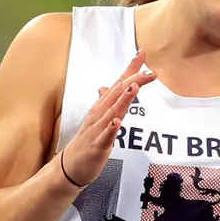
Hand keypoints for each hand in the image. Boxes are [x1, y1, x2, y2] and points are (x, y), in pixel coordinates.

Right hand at [55, 52, 150, 188]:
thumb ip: (108, 103)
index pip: (118, 84)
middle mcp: (99, 115)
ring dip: (123, 99)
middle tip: (149, 71)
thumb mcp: (99, 120)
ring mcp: (97, 130)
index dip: (130, 69)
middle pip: (118, 94)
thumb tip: (109, 87)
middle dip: (133, 80)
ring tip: (134, 87)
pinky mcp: (97, 146)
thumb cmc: (87, 143)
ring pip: (112, 112)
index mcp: (102, 107)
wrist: (70, 167)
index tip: (142, 53)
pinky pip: (105, 137)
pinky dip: (111, 128)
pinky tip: (116, 121)